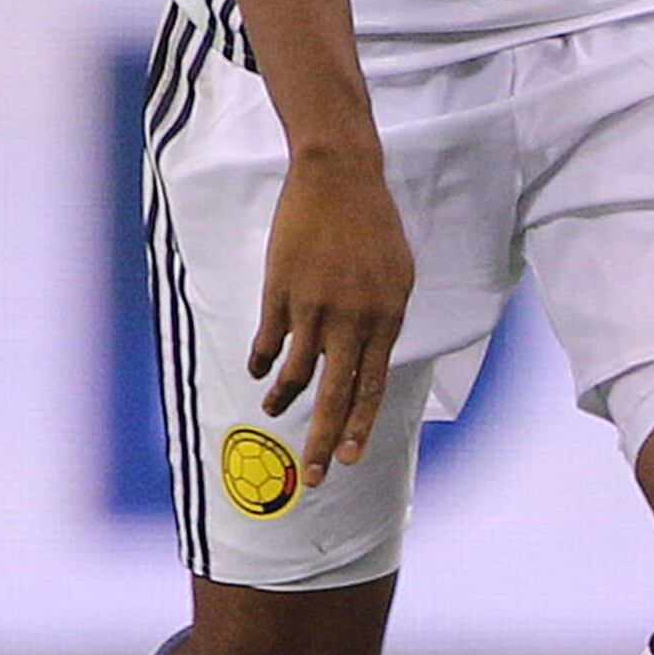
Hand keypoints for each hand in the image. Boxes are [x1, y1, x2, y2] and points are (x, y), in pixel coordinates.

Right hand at [250, 141, 414, 467]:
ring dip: (283, 396)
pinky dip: (262, 360)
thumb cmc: (372, 224)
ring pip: (296, 370)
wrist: (339, 178)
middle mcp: (354, 318)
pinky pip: (268, 340)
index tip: (351, 458)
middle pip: (337, 393)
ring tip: (272, 410)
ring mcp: (314, 306)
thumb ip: (382, 319)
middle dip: (323, 439)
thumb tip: (366, 358)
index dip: (360, 425)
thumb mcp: (396, 274)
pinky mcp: (281, 291)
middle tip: (315, 476)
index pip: (373, 385)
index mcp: (388, 315)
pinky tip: (257, 372)